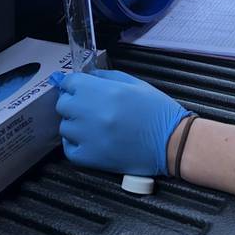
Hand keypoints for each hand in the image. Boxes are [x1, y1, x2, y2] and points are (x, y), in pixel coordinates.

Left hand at [55, 68, 192, 175]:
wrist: (171, 142)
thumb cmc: (157, 111)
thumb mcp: (135, 83)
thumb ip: (107, 77)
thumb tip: (87, 76)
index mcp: (103, 91)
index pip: (70, 82)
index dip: (74, 84)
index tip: (78, 87)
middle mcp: (91, 113)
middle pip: (63, 104)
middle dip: (73, 102)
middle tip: (87, 105)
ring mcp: (88, 137)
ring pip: (64, 126)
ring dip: (75, 123)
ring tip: (92, 124)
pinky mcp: (90, 158)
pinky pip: (68, 148)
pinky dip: (74, 142)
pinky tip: (89, 139)